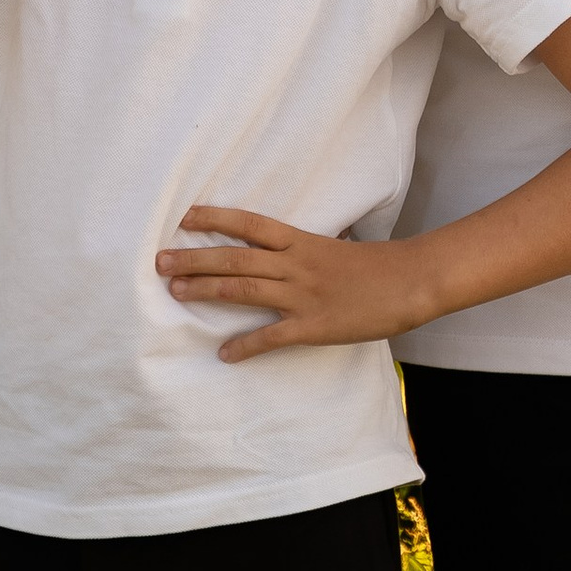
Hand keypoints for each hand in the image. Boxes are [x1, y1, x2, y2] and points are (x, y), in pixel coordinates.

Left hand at [157, 205, 414, 360]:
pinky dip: (245, 346)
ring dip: (207, 291)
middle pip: (235, 258)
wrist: (410, 282)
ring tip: (175, 292)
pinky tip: (224, 353)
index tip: (185, 217)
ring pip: (244, 290)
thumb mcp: (334, 247)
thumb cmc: (375, 266)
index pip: (249, 224)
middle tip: (160, 261)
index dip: (216, 219)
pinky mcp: (313, 326)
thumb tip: (277, 248)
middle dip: (195, 259)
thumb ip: (302, 249)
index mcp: (301, 241)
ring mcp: (302, 295)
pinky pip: (271, 337)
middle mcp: (295, 264)